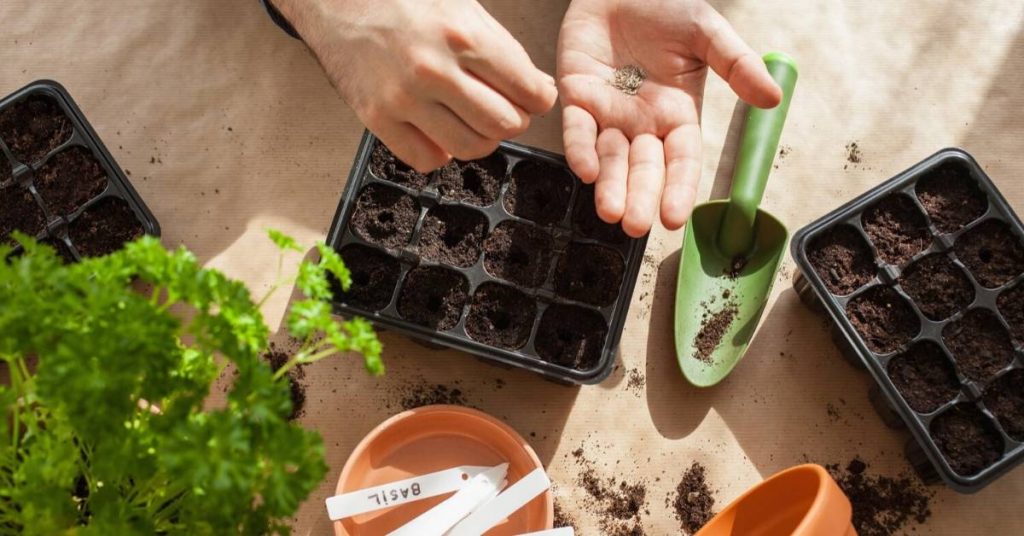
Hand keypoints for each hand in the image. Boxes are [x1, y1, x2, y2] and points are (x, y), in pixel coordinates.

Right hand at [274, 0, 556, 171]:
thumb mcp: (462, 6)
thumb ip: (502, 49)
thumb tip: (539, 89)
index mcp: (462, 35)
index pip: (528, 91)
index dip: (539, 98)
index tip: (534, 97)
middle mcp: (434, 69)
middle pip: (504, 125)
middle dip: (513, 119)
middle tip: (504, 108)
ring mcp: (403, 98)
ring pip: (471, 147)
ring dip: (480, 138)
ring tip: (472, 119)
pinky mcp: (376, 117)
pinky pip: (427, 159)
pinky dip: (441, 151)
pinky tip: (439, 128)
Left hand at [557, 0, 781, 236]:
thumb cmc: (665, 6)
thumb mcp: (707, 33)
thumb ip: (736, 64)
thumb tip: (772, 98)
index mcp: (677, 115)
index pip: (681, 161)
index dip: (679, 189)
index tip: (675, 218)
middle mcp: (642, 122)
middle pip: (644, 169)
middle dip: (640, 197)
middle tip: (636, 226)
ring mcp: (608, 113)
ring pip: (609, 159)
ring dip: (609, 187)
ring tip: (610, 213)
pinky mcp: (576, 97)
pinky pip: (577, 130)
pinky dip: (580, 149)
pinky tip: (585, 170)